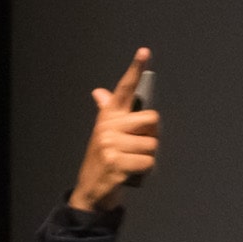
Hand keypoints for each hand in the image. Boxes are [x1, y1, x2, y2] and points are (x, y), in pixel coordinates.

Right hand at [68, 49, 159, 212]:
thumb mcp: (102, 134)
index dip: (134, 69)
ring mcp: (110, 145)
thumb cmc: (102, 160)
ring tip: (131, 162)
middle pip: (152, 120)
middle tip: (137, 147)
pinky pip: (148, 162)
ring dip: (147, 157)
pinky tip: (131, 172)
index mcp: (108, 116)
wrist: (90, 190)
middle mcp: (108, 127)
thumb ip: (106, 112)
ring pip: (152, 144)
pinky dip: (145, 170)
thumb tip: (100, 92)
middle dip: (151, 135)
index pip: (124, 88)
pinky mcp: (115, 163)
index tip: (144, 51)